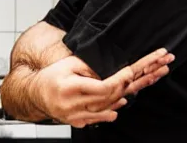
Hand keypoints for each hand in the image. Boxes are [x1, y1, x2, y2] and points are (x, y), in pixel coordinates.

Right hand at [31, 48, 173, 127]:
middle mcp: (76, 105)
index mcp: (73, 88)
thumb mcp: (68, 64)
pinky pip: (100, 117)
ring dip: (127, 95)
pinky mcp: (79, 122)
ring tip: (145, 82)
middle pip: (111, 97)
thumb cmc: (51, 76)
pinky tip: (122, 102)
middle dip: (133, 83)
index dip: (121, 79)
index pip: (104, 86)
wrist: (34, 94)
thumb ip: (88, 67)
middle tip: (151, 70)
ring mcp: (77, 116)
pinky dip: (112, 110)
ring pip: (109, 107)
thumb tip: (106, 69)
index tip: (134, 70)